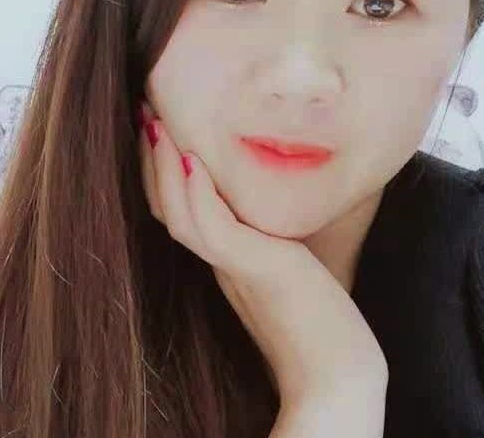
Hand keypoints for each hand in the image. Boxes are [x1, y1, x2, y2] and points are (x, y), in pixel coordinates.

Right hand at [137, 101, 388, 411]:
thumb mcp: (287, 261)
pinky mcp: (258, 271)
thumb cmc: (320, 319)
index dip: (159, 169)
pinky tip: (194, 161)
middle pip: (167, 208)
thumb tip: (263, 199)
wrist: (341, 373)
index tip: (154, 122)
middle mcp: (220, 262)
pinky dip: (200, 195)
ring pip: (181, 216)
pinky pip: (217, 230)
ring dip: (165, 169)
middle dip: (151, 160)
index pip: (176, 208)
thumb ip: (265, 235)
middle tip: (142, 110)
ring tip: (155, 124)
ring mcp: (234, 268)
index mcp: (223, 257)